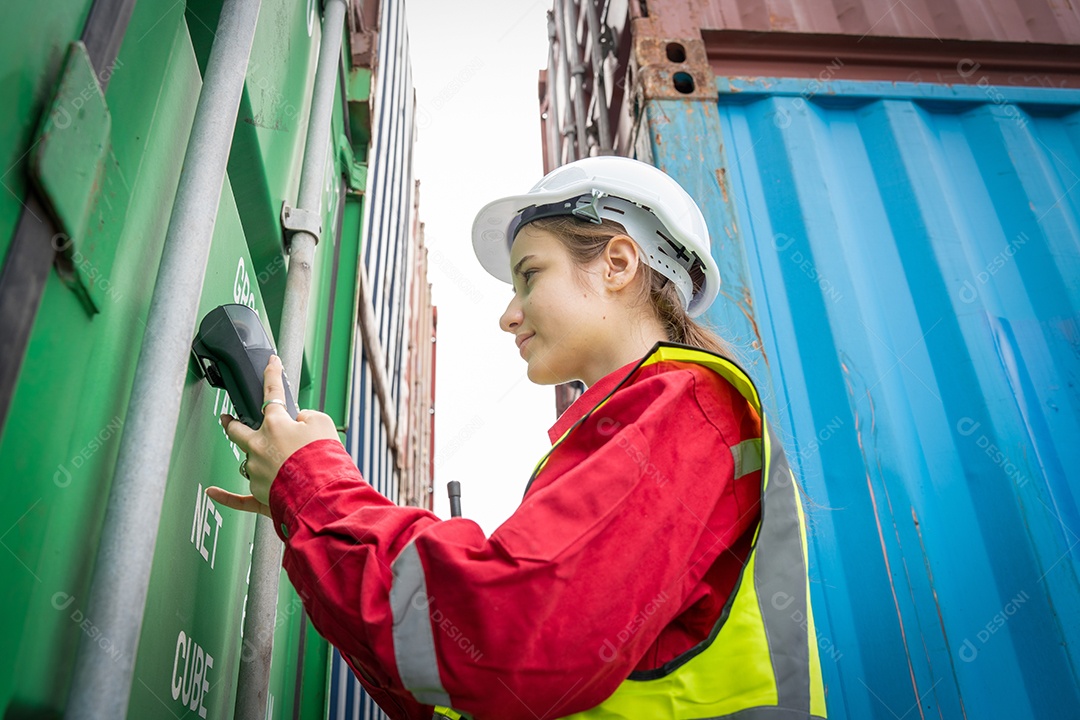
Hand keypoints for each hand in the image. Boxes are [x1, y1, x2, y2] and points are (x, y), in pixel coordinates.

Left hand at [205, 354, 339, 517]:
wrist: (323, 493)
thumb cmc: (324, 458)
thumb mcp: (323, 423)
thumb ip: (307, 416)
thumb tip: (298, 422)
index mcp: (274, 425)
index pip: (272, 394)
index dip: (272, 375)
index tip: (271, 363)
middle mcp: (259, 447)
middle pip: (237, 430)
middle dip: (231, 423)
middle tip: (227, 419)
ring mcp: (256, 473)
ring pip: (248, 463)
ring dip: (256, 460)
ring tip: (276, 465)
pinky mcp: (259, 496)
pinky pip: (237, 498)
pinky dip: (224, 496)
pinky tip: (212, 491)